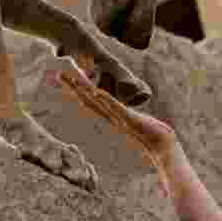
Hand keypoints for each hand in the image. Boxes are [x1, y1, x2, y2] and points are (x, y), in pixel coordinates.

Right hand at [51, 68, 177, 167]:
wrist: (161, 145)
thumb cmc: (149, 132)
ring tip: (73, 79)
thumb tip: (122, 110)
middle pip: (88, 100)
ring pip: (98, 103)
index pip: (89, 101)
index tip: (65, 79)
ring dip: (85, 91)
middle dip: (74, 88)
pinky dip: (106, 100)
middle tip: (60, 75)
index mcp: (110, 116)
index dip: (76, 91)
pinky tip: (97, 91)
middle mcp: (111, 117)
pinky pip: (115, 107)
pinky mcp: (129, 119)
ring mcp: (118, 118)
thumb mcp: (133, 120)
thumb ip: (125, 115)